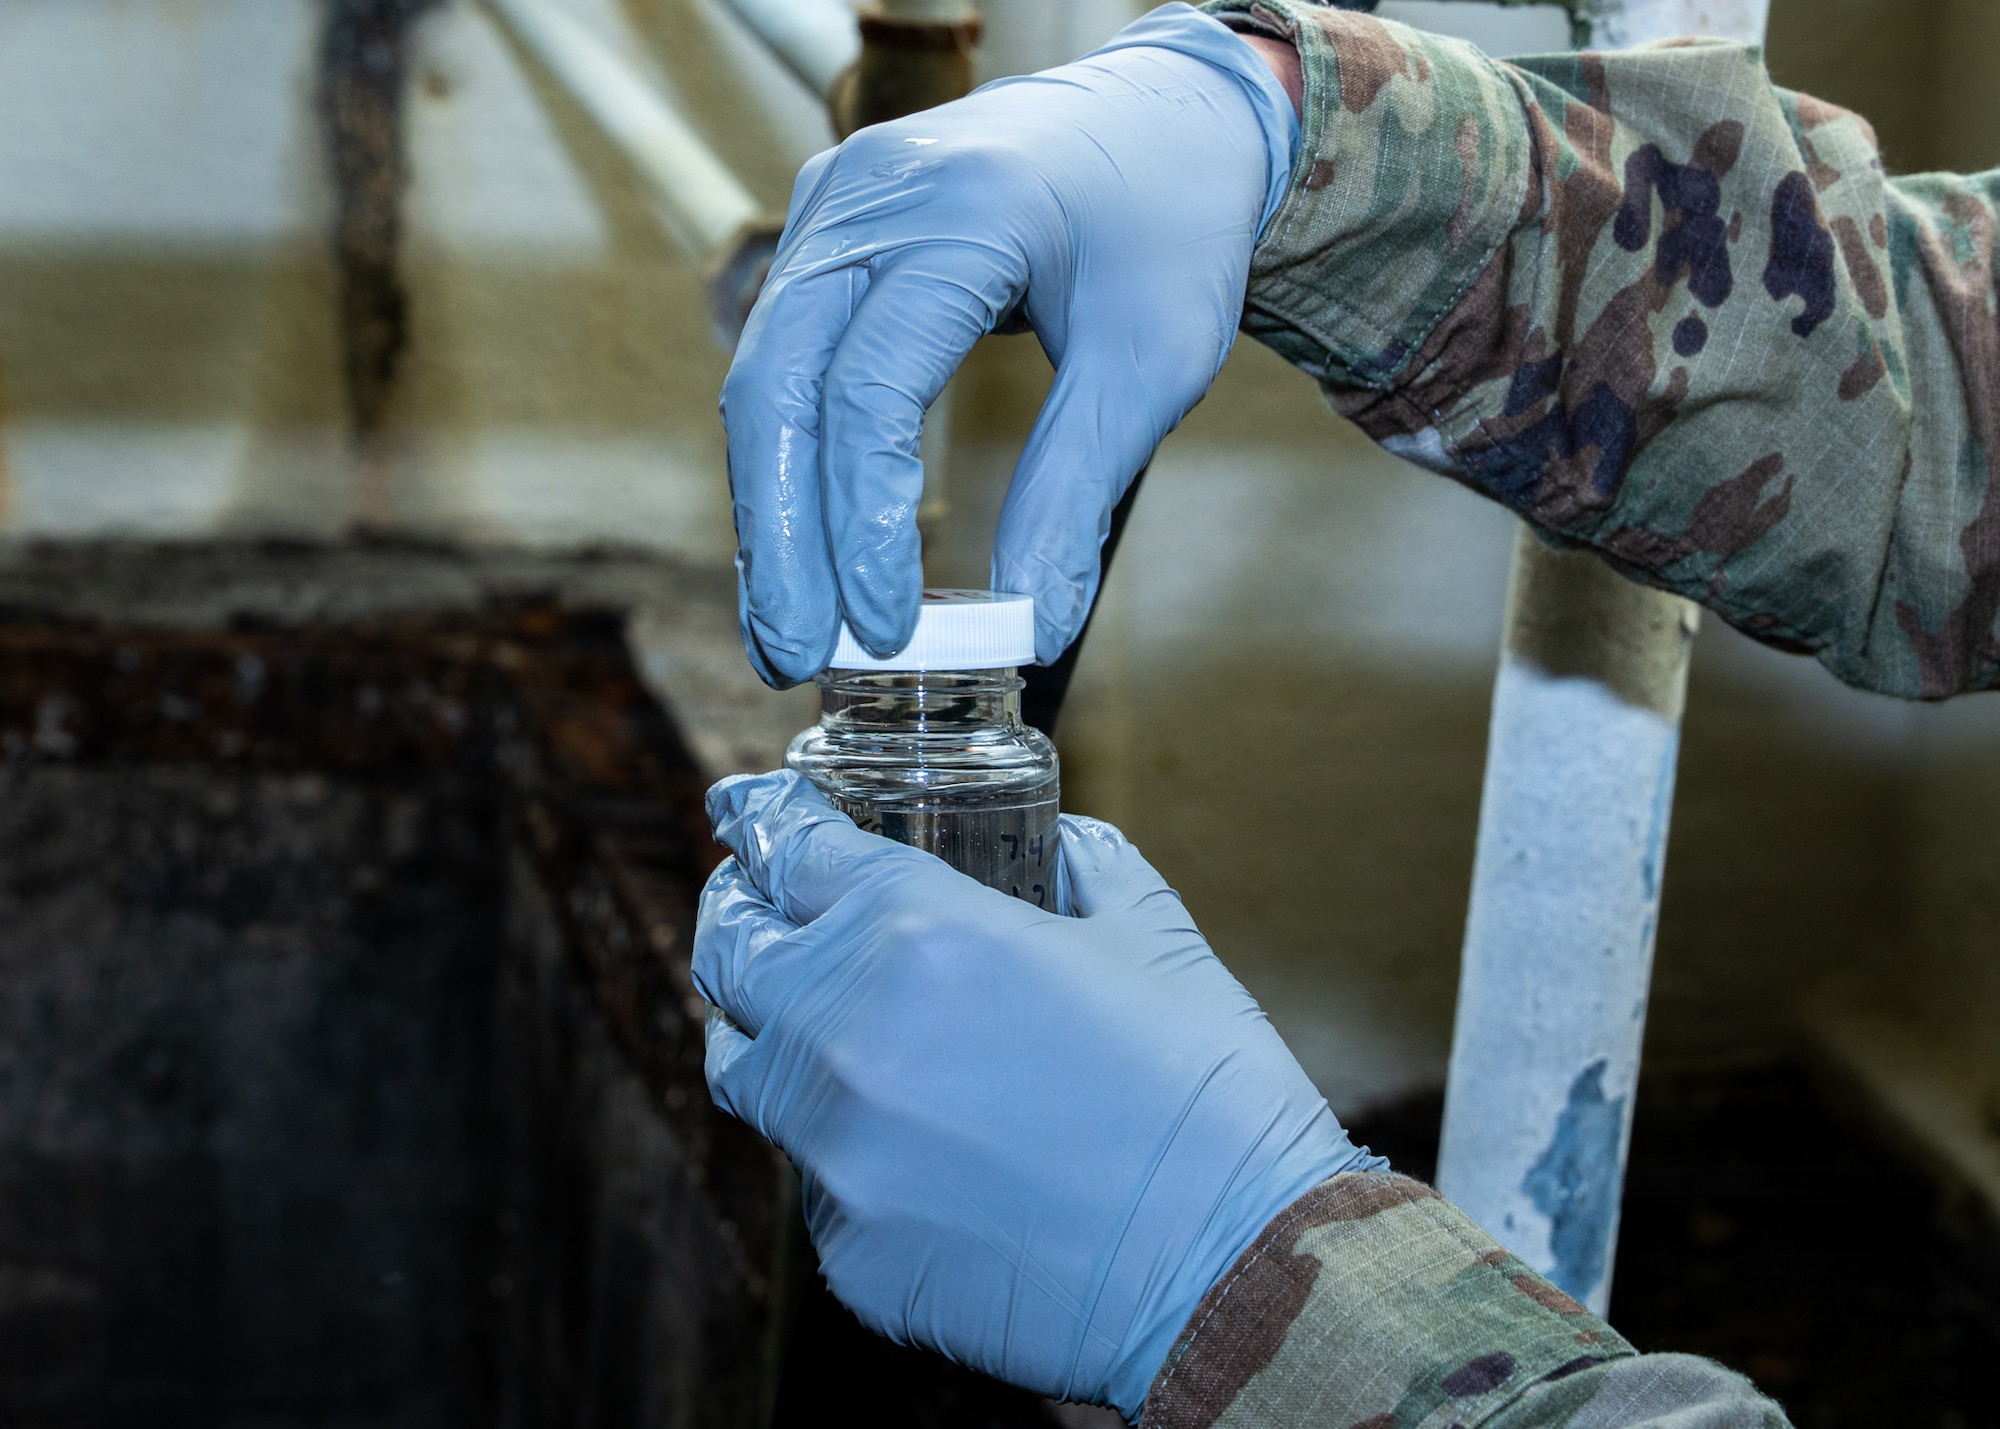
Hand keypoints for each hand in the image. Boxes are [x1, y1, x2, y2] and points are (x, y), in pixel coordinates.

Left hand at [694, 771, 1380, 1416]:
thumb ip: (1082, 867)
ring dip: (769, 1033)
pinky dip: (845, 1154)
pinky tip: (920, 1155)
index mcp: (918, 932)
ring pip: (746, 1070)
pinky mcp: (847, 1253)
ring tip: (821, 1029)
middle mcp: (846, 1034)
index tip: (743, 811)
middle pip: (730, 954)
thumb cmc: (1206, 1094)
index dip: (763, 820)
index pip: (791, 849)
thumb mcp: (1150, 936)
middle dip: (738, 917)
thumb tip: (1054, 849)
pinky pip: (813, 1182)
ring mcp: (835, 1153)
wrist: (1240, 1269)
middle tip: (755, 908)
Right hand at [720, 4, 1297, 685]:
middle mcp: (872, 193)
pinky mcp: (828, 226)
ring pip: (763, 375)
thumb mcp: (1152, 360)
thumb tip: (1031, 624)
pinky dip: (788, 457)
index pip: (869, 391)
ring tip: (786, 630)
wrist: (1165, 114)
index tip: (886, 630)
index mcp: (963, 211)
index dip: (865, 525)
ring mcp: (835, 200)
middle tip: (794, 657)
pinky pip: (782, 353)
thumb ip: (1077, 488)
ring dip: (769, 510)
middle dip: (781, 537)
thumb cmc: (1170, 224)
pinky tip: (798, 548)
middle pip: (778, 385)